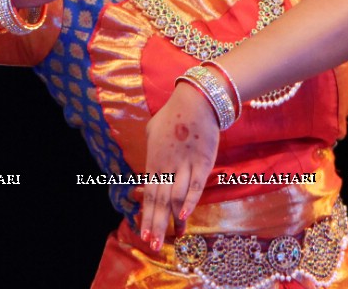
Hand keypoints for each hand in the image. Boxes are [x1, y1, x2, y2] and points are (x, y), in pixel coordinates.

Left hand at [138, 81, 219, 252]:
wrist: (196, 101)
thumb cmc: (173, 114)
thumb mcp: (152, 131)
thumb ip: (150, 150)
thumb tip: (149, 164)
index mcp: (154, 162)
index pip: (149, 195)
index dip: (147, 216)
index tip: (144, 234)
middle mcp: (167, 166)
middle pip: (160, 201)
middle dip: (157, 224)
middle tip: (154, 245)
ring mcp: (185, 165)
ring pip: (177, 197)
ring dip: (174, 219)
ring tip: (174, 236)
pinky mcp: (203, 162)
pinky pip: (196, 185)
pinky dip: (190, 200)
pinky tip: (185, 214)